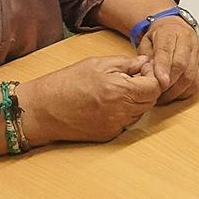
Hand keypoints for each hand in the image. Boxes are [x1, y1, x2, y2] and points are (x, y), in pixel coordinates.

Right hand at [18, 55, 161, 143]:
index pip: (155, 86)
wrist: (43, 110)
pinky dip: (123, 112)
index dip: (152, 75)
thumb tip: (145, 63)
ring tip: (116, 89)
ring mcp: (116, 126)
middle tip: (130, 76)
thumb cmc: (66, 83)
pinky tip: (107, 103)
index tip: (142, 68)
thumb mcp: (96, 64)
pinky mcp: (109, 135)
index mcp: (120, 91)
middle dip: (145, 87)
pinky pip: (126, 122)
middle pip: (150, 100)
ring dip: (136, 100)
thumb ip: (125, 63)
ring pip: (140, 112)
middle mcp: (121, 112)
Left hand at [138, 17, 198, 101]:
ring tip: (165, 97)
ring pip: (191, 75)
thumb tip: (148, 74)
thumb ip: (146, 57)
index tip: (160, 82)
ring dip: (178, 90)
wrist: (176, 27)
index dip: (163, 68)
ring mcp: (198, 50)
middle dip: (169, 83)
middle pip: (181, 65)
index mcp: (169, 32)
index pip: (166, 51)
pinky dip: (188, 91)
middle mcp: (187, 39)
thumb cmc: (159, 36)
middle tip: (158, 94)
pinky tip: (178, 94)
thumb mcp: (146, 42)